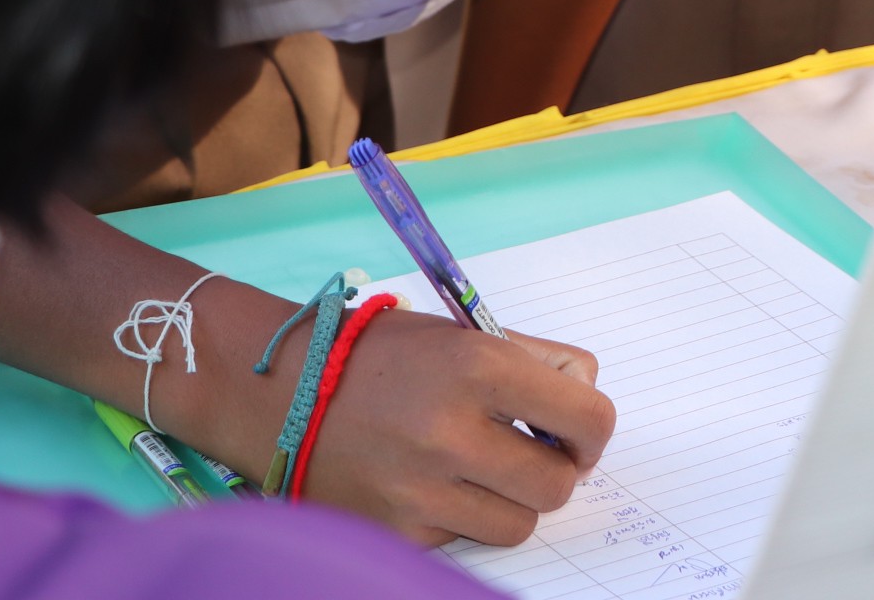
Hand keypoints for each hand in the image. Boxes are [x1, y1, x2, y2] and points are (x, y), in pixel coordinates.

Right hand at [298, 311, 617, 545]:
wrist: (279, 392)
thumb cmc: (380, 356)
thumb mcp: (463, 333)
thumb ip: (537, 359)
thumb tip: (587, 394)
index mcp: (478, 366)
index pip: (587, 416)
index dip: (594, 430)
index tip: (581, 432)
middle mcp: (450, 431)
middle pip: (557, 484)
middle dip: (556, 470)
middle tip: (534, 454)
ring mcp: (421, 488)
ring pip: (518, 524)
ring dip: (512, 502)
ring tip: (483, 472)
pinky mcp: (396, 530)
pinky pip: (462, 540)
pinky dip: (459, 518)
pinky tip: (432, 484)